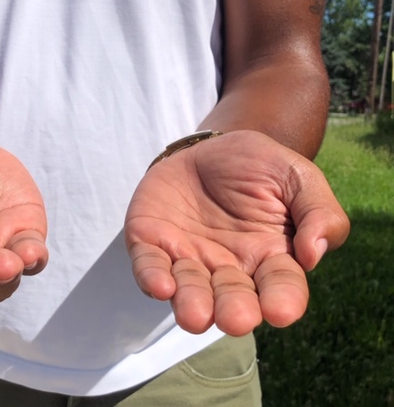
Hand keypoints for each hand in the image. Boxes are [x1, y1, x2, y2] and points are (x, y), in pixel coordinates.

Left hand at [124, 130, 348, 336]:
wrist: (209, 147)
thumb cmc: (260, 167)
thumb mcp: (298, 177)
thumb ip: (318, 212)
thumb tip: (314, 255)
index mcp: (271, 258)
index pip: (281, 287)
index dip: (283, 301)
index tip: (281, 312)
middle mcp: (229, 268)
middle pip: (233, 299)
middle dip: (234, 311)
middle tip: (235, 319)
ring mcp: (188, 258)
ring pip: (189, 291)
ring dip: (192, 304)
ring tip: (195, 316)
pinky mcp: (151, 243)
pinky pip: (149, 265)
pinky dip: (152, 277)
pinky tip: (161, 284)